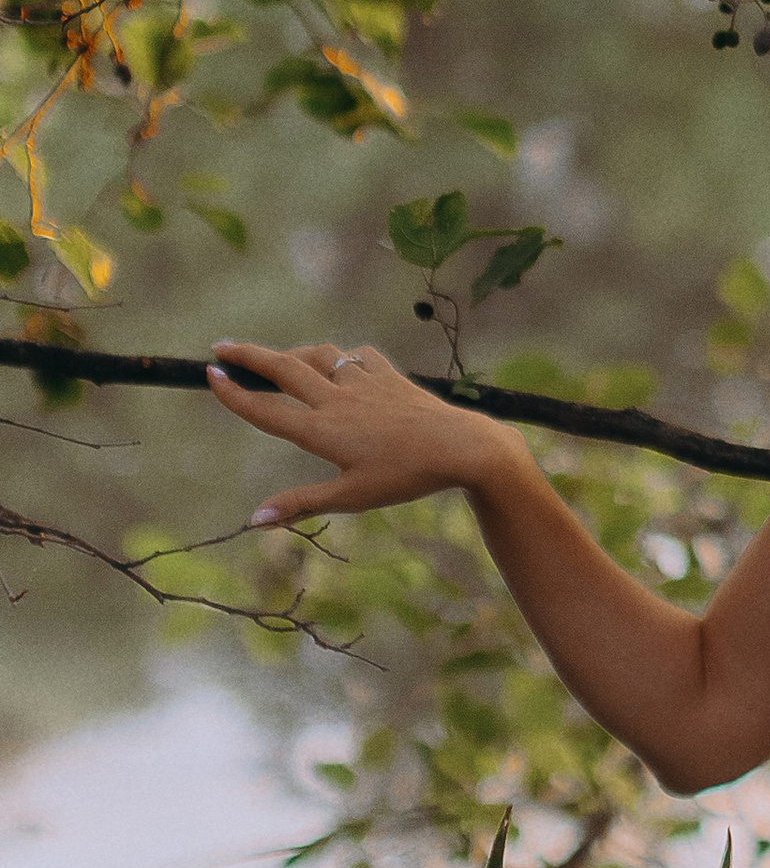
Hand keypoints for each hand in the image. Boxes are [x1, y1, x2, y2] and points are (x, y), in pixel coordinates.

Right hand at [205, 336, 527, 528]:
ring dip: (293, 353)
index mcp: (322, 430)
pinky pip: (358, 356)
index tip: (209, 376)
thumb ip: (301, 503)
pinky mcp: (390, 375)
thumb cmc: (405, 477)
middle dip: (249, 355)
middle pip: (284, 368)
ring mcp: (365, 382)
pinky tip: (341, 362)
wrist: (462, 445)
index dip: (234, 394)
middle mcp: (338, 398)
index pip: (266, 409)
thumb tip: (254, 520)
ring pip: (319, 355)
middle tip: (220, 347)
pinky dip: (342, 356)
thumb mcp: (351, 498)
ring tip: (276, 358)